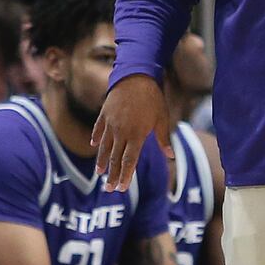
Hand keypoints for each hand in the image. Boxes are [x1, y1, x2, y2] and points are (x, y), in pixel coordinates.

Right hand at [90, 75, 172, 190]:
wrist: (136, 75)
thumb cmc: (153, 98)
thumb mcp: (162, 118)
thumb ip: (163, 138)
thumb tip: (170, 156)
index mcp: (136, 135)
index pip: (129, 161)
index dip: (125, 175)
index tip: (122, 188)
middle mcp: (121, 132)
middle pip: (115, 158)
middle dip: (112, 175)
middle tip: (108, 190)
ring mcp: (110, 123)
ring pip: (104, 146)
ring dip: (102, 161)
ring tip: (100, 173)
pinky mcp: (104, 113)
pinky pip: (99, 129)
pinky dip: (97, 138)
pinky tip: (95, 145)